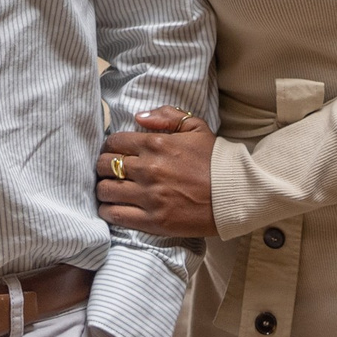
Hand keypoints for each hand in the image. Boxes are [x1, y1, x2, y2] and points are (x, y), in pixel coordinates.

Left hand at [97, 106, 216, 237]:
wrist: (234, 193)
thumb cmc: (214, 160)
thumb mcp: (196, 127)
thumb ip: (166, 115)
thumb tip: (139, 117)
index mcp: (156, 143)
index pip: (114, 142)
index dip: (110, 147)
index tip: (113, 152)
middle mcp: (148, 169)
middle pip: (104, 165)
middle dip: (102, 167)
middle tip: (108, 171)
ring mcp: (149, 196)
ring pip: (105, 190)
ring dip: (103, 189)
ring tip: (109, 190)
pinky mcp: (153, 220)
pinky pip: (115, 215)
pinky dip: (108, 211)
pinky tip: (111, 208)